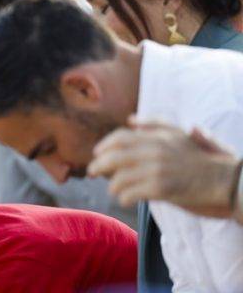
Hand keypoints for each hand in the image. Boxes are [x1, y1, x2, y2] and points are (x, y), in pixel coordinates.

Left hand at [88, 118, 238, 216]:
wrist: (226, 181)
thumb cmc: (202, 158)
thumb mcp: (180, 134)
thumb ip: (155, 125)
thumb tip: (131, 119)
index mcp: (157, 137)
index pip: (120, 138)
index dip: (104, 146)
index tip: (96, 153)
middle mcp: (154, 151)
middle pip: (114, 157)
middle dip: (99, 165)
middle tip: (93, 172)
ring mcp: (157, 170)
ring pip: (120, 178)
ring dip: (112, 185)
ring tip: (114, 189)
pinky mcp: (162, 189)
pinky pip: (131, 194)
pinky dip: (123, 197)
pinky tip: (125, 199)